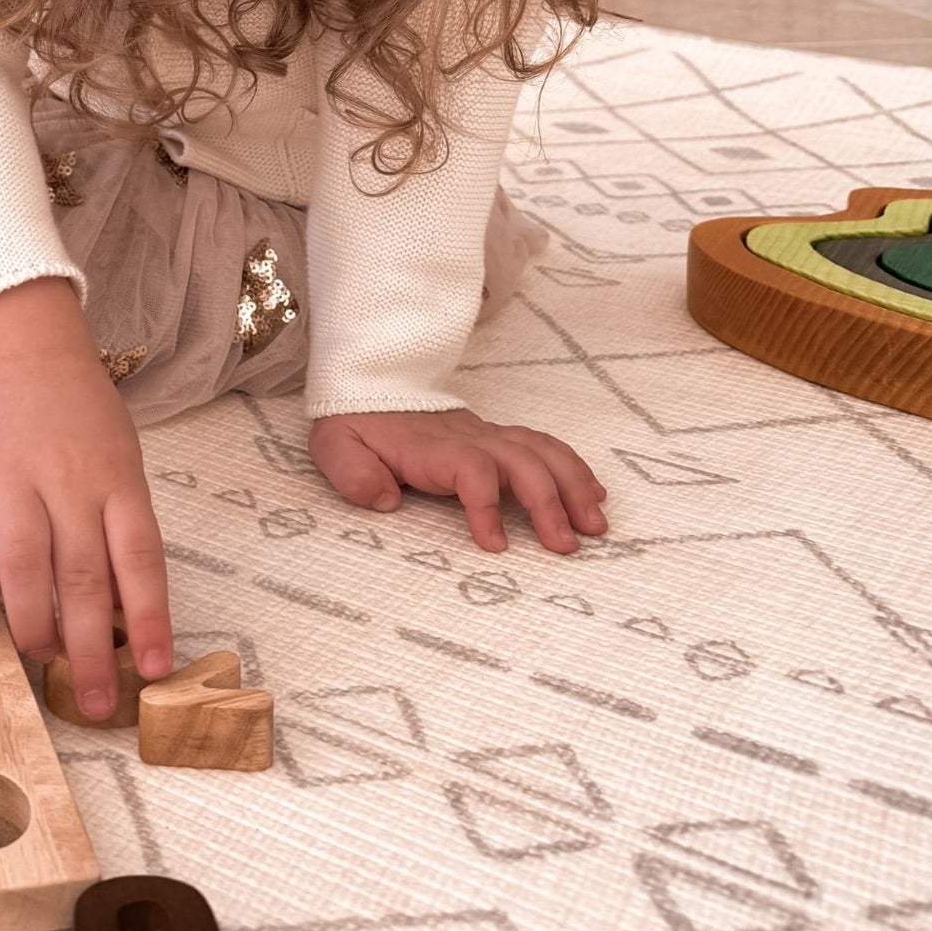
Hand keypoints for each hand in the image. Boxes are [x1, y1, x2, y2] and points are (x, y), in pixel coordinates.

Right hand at [0, 279, 173, 717]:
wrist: (31, 357)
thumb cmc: (88, 424)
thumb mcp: (124, 466)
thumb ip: (121, 531)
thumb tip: (119, 620)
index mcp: (118, 481)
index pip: (140, 556)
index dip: (148, 617)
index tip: (153, 671)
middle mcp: (69, 483)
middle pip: (82, 574)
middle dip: (89, 648)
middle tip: (98, 704)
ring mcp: (16, 481)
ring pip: (22, 564)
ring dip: (31, 624)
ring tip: (43, 663)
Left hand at [310, 408, 607, 554]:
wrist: (369, 385)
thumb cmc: (355, 423)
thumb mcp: (335, 446)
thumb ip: (352, 472)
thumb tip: (384, 498)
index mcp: (431, 446)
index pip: (470, 468)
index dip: (486, 505)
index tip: (495, 545)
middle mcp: (468, 438)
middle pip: (520, 460)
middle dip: (549, 502)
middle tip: (567, 546)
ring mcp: (487, 436)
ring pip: (541, 450)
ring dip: (573, 485)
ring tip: (596, 525)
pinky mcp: (496, 439)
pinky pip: (543, 446)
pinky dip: (573, 469)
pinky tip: (594, 495)